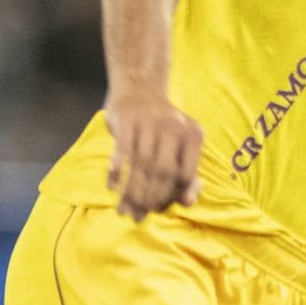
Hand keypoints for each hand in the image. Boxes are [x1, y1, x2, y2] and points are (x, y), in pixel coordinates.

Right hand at [105, 90, 202, 218]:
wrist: (139, 87)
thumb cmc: (161, 126)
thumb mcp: (181, 144)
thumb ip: (187, 173)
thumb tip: (186, 202)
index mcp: (193, 135)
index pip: (185, 175)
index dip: (171, 196)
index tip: (157, 210)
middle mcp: (173, 127)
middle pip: (162, 172)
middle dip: (149, 199)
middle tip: (137, 217)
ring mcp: (149, 121)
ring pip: (140, 165)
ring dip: (130, 192)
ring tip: (123, 210)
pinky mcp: (127, 119)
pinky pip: (121, 152)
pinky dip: (116, 172)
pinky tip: (112, 187)